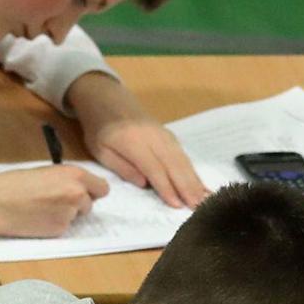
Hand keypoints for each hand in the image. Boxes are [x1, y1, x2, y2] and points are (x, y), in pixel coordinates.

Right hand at [0, 164, 104, 237]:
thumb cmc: (12, 184)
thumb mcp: (44, 172)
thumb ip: (65, 180)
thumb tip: (78, 188)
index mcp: (74, 175)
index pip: (102, 188)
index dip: (92, 192)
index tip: (83, 194)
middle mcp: (77, 193)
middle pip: (90, 204)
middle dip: (77, 204)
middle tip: (54, 202)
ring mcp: (69, 213)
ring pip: (76, 217)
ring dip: (65, 215)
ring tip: (40, 209)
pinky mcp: (60, 230)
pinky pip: (64, 228)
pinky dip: (54, 225)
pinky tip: (36, 219)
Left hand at [67, 73, 208, 207]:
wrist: (107, 97)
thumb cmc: (99, 128)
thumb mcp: (100, 150)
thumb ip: (122, 167)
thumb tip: (144, 183)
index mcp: (133, 142)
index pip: (154, 168)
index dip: (166, 187)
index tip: (177, 205)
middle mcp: (153, 137)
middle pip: (174, 164)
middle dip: (187, 187)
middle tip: (199, 206)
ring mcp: (164, 134)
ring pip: (182, 159)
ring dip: (194, 180)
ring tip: (204, 199)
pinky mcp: (169, 135)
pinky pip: (183, 154)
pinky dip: (193, 170)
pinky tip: (200, 183)